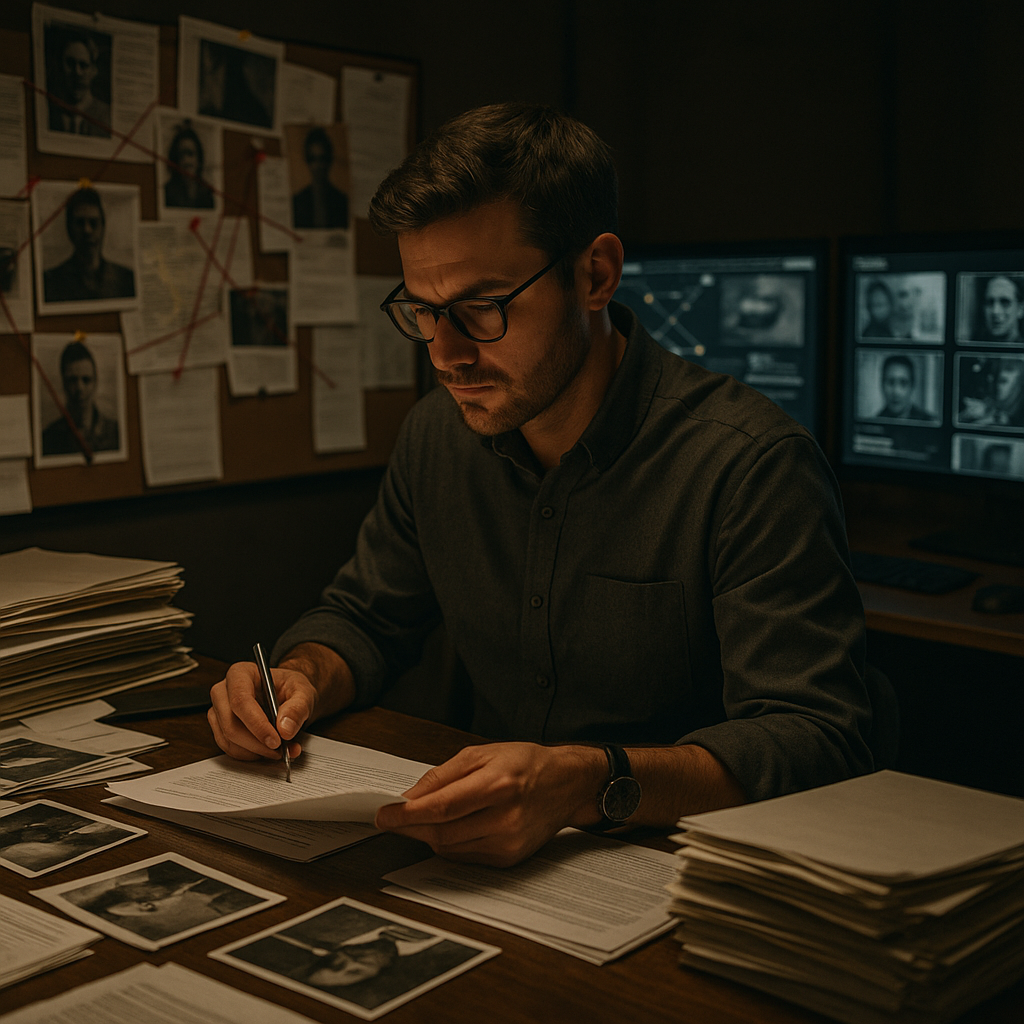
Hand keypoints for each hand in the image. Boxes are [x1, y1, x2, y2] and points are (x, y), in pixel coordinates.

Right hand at [208, 660, 314, 761]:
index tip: (275, 740)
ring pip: (228, 739)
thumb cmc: (291, 688)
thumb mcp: (304, 692)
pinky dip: (249, 755)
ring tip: (279, 751)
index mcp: (241, 673)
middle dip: (257, 743)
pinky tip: (267, 751)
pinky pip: (229, 748)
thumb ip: (298, 708)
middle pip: (231, 723)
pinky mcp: (220, 728)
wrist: (288, 696)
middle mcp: (224, 691)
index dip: (256, 724)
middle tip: (281, 750)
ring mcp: (219, 711)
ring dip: (255, 751)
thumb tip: (285, 729)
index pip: (240, 700)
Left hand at [374, 742, 605, 867]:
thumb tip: (410, 795)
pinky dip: (448, 844)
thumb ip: (443, 775)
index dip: (408, 814)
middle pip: (442, 832)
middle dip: (411, 827)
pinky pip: (464, 857)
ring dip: (428, 836)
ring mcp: (508, 842)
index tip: (384, 814)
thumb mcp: (482, 753)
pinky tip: (448, 828)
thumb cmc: (525, 763)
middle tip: (392, 819)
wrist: (566, 785)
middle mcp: (505, 817)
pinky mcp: (509, 859)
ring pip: (450, 848)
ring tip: (421, 820)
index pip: (443, 806)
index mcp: (498, 784)